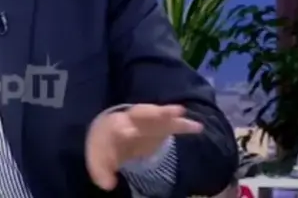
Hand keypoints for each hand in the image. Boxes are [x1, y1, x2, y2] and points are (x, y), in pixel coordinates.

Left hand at [85, 104, 202, 189]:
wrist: (113, 135)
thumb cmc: (107, 146)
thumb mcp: (100, 160)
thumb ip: (102, 171)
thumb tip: (107, 185)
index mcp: (114, 125)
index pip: (117, 126)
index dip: (122, 130)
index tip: (127, 132)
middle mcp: (132, 119)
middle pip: (140, 113)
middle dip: (147, 113)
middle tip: (159, 113)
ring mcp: (147, 121)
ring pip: (158, 114)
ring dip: (168, 113)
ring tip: (179, 111)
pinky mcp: (161, 126)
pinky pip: (174, 124)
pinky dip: (185, 125)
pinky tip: (198, 127)